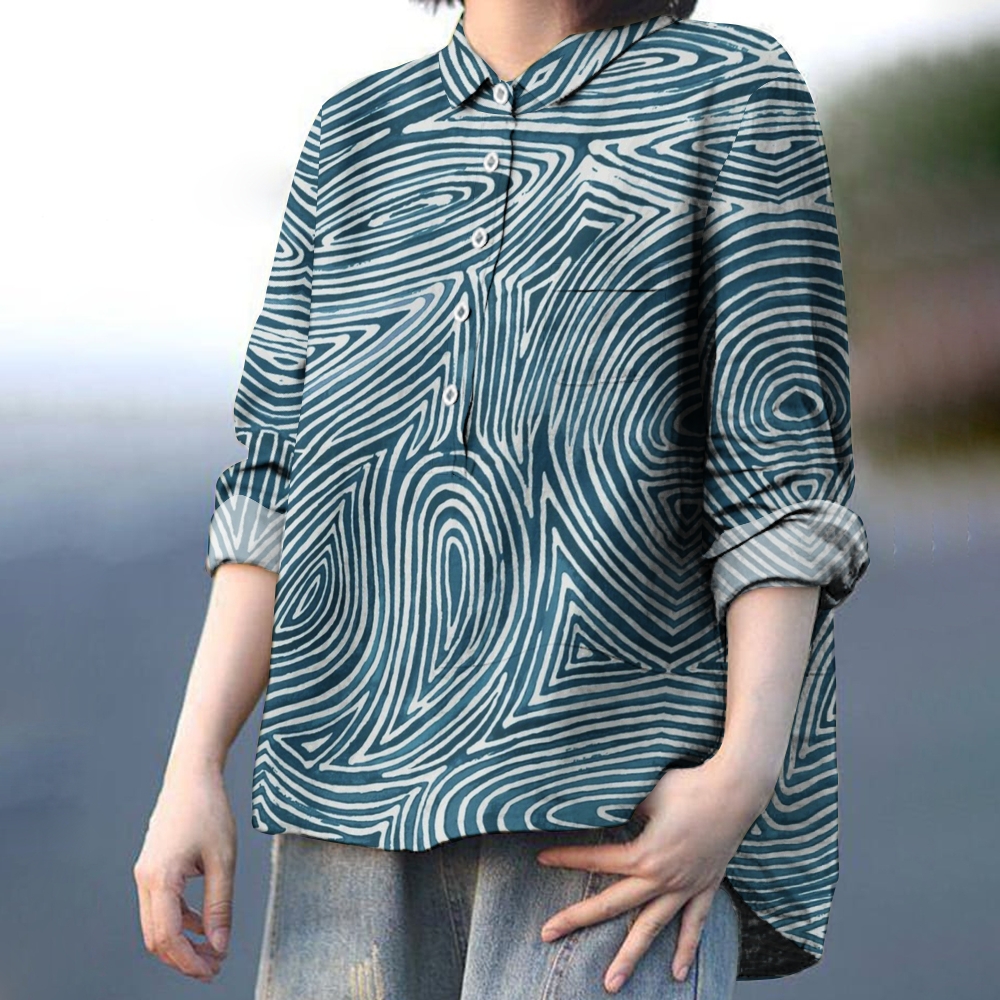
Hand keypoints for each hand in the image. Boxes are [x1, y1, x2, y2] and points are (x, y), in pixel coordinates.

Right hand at [133, 766, 236, 982]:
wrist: (191, 776)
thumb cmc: (209, 811)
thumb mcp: (224, 860)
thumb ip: (220, 905)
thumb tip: (219, 946)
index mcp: (160, 878)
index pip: (168, 936)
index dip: (189, 961)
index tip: (213, 970)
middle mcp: (145, 879)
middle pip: (157, 938)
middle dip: (184, 958)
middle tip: (214, 968)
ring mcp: (145, 874)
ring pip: (157, 924)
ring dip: (182, 942)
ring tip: (212, 951)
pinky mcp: (152, 869)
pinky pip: (161, 907)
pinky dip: (180, 921)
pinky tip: (204, 924)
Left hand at [535, 756, 772, 993]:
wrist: (736, 792)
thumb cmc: (689, 786)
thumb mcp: (648, 793)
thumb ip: (625, 806)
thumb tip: (606, 807)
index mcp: (643, 855)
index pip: (596, 860)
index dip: (567, 858)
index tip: (542, 858)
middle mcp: (661, 879)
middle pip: (612, 905)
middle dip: (578, 919)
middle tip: (546, 933)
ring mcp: (684, 888)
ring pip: (651, 929)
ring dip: (630, 958)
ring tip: (610, 985)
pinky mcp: (705, 887)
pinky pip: (694, 925)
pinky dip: (686, 950)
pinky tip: (675, 974)